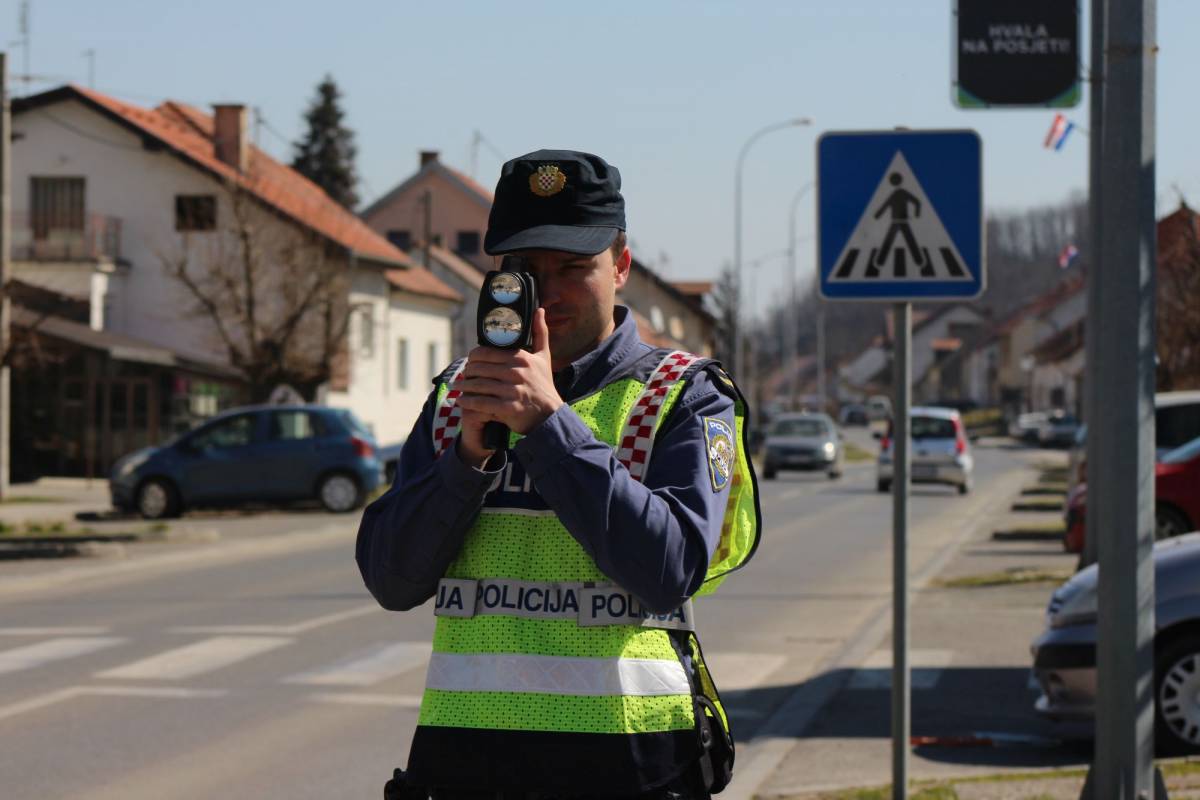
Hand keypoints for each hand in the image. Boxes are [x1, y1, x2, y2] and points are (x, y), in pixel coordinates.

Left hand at [456, 308, 562, 461]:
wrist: (550, 416)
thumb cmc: (544, 386)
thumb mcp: (544, 357)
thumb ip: (540, 333)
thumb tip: (539, 309)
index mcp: (521, 358)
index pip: (486, 352)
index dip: (473, 357)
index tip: (469, 362)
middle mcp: (517, 372)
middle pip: (479, 368)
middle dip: (467, 372)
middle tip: (462, 376)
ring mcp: (512, 390)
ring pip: (478, 385)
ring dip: (464, 387)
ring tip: (457, 388)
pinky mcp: (508, 407)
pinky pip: (481, 402)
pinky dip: (468, 402)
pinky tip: (461, 401)